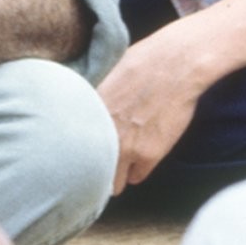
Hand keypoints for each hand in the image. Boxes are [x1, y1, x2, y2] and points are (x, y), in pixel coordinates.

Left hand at [96, 23, 206, 195]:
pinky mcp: (148, 155)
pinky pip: (136, 177)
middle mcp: (102, 135)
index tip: (85, 155)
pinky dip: (138, 170)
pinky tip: (141, 156)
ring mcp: (125, 147)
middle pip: (91, 173)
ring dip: (117, 172)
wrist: (175, 65)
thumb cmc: (142, 62)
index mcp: (88, 114)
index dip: (79, 154)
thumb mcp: (104, 77)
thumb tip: (83, 112)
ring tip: (124, 161)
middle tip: (104, 163)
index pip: (70, 150)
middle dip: (97, 169)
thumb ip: (92, 102)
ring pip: (114, 182)